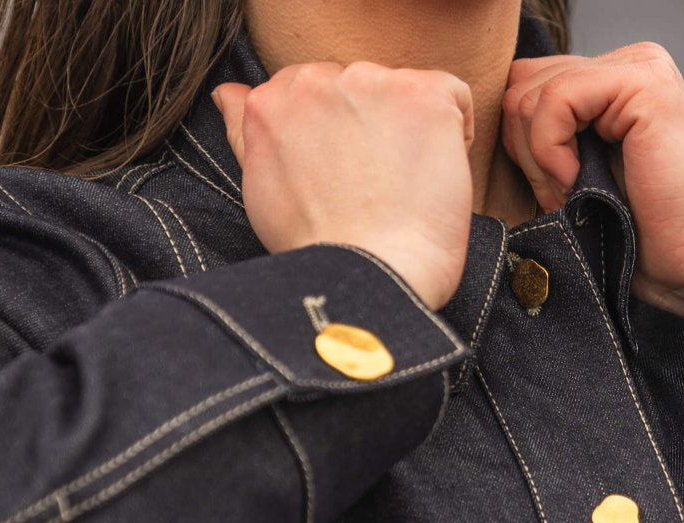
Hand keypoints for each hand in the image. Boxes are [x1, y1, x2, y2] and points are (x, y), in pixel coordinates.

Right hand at [212, 62, 474, 310]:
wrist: (368, 279)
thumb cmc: (320, 251)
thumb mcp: (262, 190)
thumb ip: (247, 132)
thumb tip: (228, 93)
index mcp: (271, 102)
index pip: (316, 92)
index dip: (340, 137)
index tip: (350, 177)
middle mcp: (315, 81)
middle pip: (358, 86)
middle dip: (372, 127)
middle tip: (378, 187)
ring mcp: (370, 85)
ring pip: (403, 90)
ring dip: (411, 131)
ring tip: (404, 188)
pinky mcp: (422, 97)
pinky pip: (453, 96)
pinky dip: (455, 132)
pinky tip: (436, 177)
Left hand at [501, 43, 683, 342]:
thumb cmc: (634, 238)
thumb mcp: (571, 179)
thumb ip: (543, 139)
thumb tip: (483, 121)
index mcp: (610, 83)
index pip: (525, 85)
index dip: (520, 146)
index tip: (551, 194)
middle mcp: (627, 64)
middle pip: (520, 84)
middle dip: (524, 151)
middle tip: (561, 198)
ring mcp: (639, 67)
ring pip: (531, 91)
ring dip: (538, 157)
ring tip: (574, 194)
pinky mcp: (644, 83)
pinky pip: (556, 100)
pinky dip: (550, 150)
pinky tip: (577, 183)